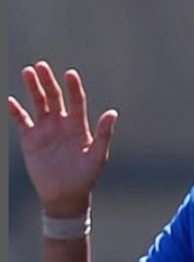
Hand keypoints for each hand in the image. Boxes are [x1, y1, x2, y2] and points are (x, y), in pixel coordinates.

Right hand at [8, 62, 117, 215]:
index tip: (70, 73)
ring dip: (33, 88)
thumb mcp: (97, 155)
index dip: (73, 87)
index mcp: (79, 126)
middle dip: (48, 81)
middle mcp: (61, 123)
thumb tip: (113, 113)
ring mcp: (45, 129)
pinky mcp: (30, 139)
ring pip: (38, 103)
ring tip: (28, 71)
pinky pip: (22, 120)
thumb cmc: (86, 176)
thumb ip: (104, 134)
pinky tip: (11, 101)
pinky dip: (16, 111)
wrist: (66, 195)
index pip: (76, 101)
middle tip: (42, 66)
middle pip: (54, 97)